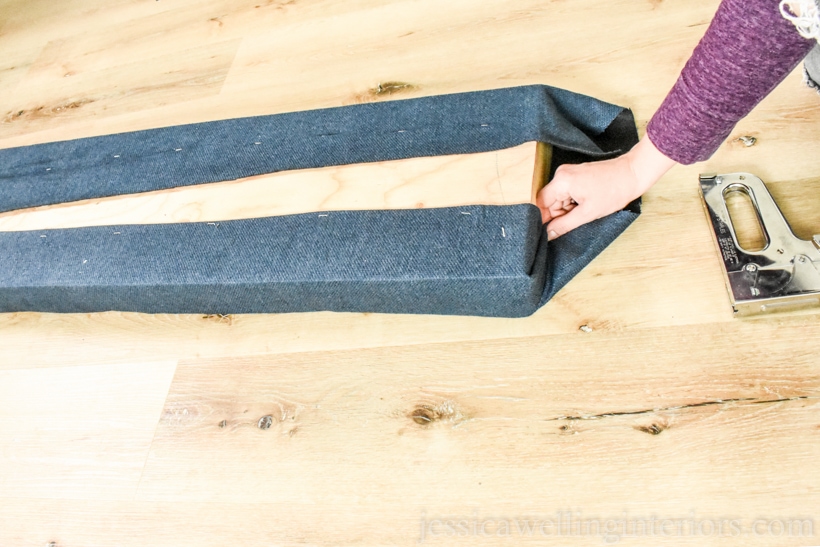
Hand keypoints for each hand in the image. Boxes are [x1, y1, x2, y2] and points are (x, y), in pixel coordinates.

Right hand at [536, 136, 676, 239]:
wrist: (633, 174)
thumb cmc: (614, 191)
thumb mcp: (588, 213)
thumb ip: (564, 225)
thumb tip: (548, 234)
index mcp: (562, 181)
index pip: (541, 202)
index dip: (544, 218)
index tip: (549, 230)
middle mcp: (562, 174)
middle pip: (549, 200)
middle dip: (559, 213)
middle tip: (577, 218)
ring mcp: (569, 173)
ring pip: (559, 198)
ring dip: (568, 209)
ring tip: (586, 209)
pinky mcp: (576, 174)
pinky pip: (566, 192)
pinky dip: (573, 202)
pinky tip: (587, 203)